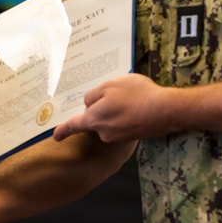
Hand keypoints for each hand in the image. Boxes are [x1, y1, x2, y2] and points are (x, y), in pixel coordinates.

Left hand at [52, 73, 177, 142]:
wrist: (166, 110)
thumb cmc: (135, 94)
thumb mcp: (110, 85)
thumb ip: (94, 95)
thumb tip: (89, 105)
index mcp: (94, 119)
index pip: (74, 125)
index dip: (63, 130)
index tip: (55, 136)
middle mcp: (103, 132)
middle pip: (95, 119)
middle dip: (101, 108)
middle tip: (116, 94)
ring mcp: (118, 137)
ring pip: (109, 121)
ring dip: (115, 111)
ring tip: (131, 98)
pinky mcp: (131, 137)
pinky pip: (122, 124)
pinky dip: (126, 116)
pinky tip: (137, 106)